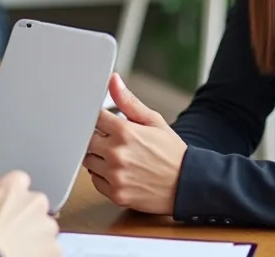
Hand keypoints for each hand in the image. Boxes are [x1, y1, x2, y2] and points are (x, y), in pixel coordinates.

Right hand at [0, 172, 59, 256]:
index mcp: (11, 186)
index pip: (18, 181)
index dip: (7, 197)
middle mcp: (33, 202)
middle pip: (33, 205)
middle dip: (23, 217)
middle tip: (2, 234)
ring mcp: (46, 227)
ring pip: (44, 229)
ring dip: (33, 238)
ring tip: (11, 250)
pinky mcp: (54, 251)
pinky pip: (50, 251)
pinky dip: (40, 255)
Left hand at [82, 73, 187, 214]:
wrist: (188, 184)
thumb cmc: (171, 152)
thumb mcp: (153, 120)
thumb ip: (128, 101)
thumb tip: (113, 80)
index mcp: (124, 132)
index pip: (93, 118)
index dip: (98, 118)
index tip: (105, 121)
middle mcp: (116, 153)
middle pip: (86, 140)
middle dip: (95, 137)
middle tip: (110, 139)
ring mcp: (115, 175)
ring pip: (88, 161)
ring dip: (97, 156)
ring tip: (115, 155)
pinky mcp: (115, 194)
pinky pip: (95, 181)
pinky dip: (101, 175)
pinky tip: (116, 170)